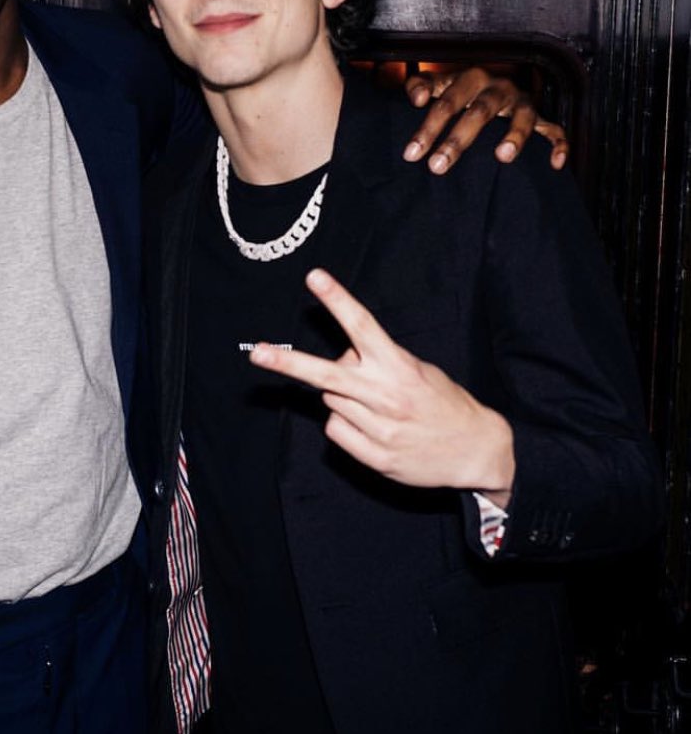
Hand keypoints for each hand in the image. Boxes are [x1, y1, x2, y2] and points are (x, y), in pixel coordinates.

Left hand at [249, 268, 513, 503]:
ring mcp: (379, 429)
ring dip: (342, 397)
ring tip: (374, 404)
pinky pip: (336, 430)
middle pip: (326, 374)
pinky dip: (345, 424)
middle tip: (257, 353)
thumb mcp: (419, 371)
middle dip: (288, 363)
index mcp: (399, 367)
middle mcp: (385, 396)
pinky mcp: (375, 456)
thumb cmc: (443, 403)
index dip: (338, 300)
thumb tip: (342, 360)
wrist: (477, 451)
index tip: (314, 277)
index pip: (362, 326)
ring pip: (330, 401)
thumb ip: (378, 362)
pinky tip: (371, 427)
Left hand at [402, 66, 568, 174]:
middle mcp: (498, 88)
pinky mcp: (540, 118)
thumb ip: (420, 85)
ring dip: (515, 135)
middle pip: (480, 111)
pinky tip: (555, 163)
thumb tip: (416, 97)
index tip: (411, 154)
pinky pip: (554, 130)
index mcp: (471, 78)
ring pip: (523, 116)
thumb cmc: (460, 90)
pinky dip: (558, 145)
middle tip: (437, 166)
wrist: (493, 84)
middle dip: (458, 140)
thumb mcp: (440, 83)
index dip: (428, 127)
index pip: (447, 101)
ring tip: (502, 157)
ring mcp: (521, 103)